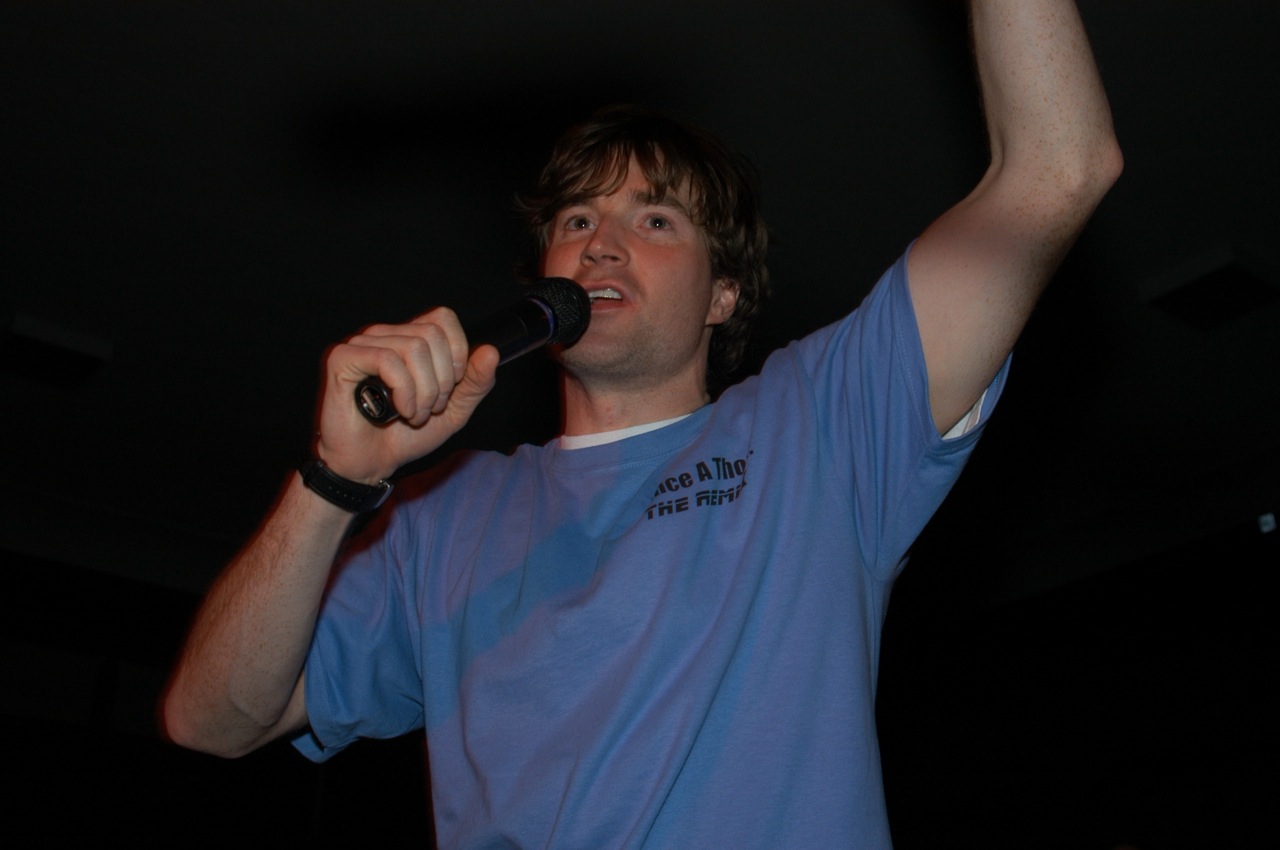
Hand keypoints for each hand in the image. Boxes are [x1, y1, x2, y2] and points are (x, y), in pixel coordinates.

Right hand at [313, 307, 499, 482]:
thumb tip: (491, 351)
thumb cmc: (405, 436)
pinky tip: (399, 411)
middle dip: (441, 380)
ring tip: (415, 414)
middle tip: (430, 408)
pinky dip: (403, 390)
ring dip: (423, 391)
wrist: (371, 464)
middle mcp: (383, 335)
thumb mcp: (454, 411)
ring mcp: (361, 344)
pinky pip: (386, 359)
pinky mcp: (342, 359)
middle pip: (431, 334)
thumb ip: (475, 382)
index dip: (456, 351)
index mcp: (408, 340)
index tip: (451, 386)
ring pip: (413, 347)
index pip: (442, 317)